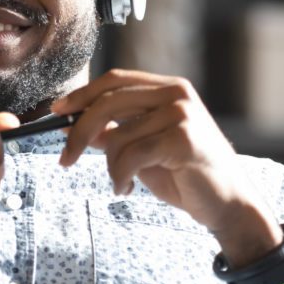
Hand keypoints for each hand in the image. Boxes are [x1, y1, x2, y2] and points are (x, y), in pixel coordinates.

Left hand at [52, 70, 281, 262]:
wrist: (227, 203)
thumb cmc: (185, 175)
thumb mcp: (143, 149)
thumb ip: (114, 133)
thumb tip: (74, 126)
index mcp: (167, 89)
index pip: (115, 80)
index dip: (82, 94)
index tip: (57, 111)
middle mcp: (176, 94)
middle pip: (109, 101)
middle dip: (79, 132)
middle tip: (64, 160)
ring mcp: (182, 115)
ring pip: (118, 137)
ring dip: (109, 168)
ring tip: (120, 184)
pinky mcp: (183, 140)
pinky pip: (130, 156)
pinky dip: (119, 177)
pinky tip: (127, 189)